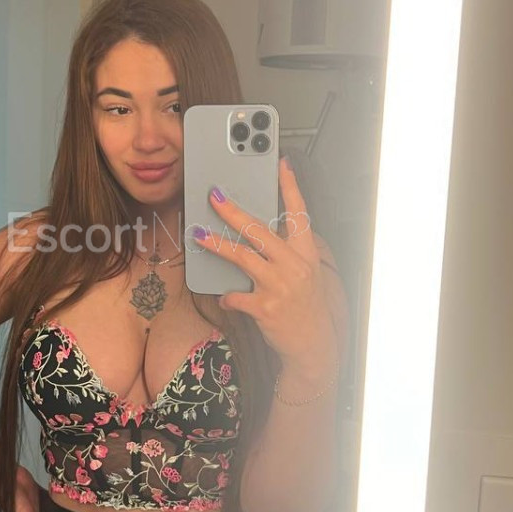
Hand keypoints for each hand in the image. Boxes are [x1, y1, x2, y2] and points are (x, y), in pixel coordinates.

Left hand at [196, 157, 339, 379]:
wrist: (313, 346)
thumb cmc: (307, 309)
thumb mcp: (307, 276)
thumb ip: (288, 254)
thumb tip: (261, 237)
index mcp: (305, 255)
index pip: (299, 214)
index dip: (290, 188)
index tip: (282, 164)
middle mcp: (294, 266)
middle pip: (259, 231)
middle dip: (233, 211)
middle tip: (214, 197)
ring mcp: (280, 286)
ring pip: (242, 257)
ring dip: (217, 244)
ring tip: (199, 235)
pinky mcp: (265, 307)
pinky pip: (236, 296)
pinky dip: (227, 297)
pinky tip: (224, 297)